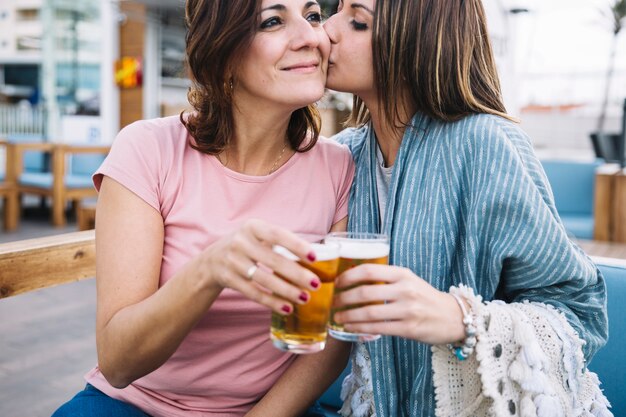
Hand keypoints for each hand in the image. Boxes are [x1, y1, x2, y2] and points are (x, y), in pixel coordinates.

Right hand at [197, 219, 320, 314]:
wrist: (210, 261)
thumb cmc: (246, 246)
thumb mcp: (258, 235)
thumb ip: (280, 242)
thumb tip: (314, 256)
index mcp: (252, 227)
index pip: (277, 235)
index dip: (296, 245)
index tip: (314, 257)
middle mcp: (241, 242)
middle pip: (273, 260)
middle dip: (296, 274)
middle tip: (315, 284)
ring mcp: (233, 261)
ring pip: (264, 279)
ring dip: (287, 291)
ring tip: (304, 298)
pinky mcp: (229, 279)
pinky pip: (254, 293)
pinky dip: (271, 302)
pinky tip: (287, 308)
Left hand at [332, 264, 465, 344]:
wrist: (453, 317)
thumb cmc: (425, 297)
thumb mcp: (408, 280)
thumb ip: (385, 279)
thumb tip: (353, 280)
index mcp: (402, 274)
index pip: (369, 270)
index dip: (348, 276)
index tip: (336, 282)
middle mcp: (405, 289)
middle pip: (365, 293)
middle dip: (343, 299)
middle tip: (333, 302)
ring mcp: (408, 310)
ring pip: (369, 313)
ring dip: (349, 316)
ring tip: (338, 317)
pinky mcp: (409, 328)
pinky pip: (378, 329)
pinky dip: (360, 328)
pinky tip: (351, 328)